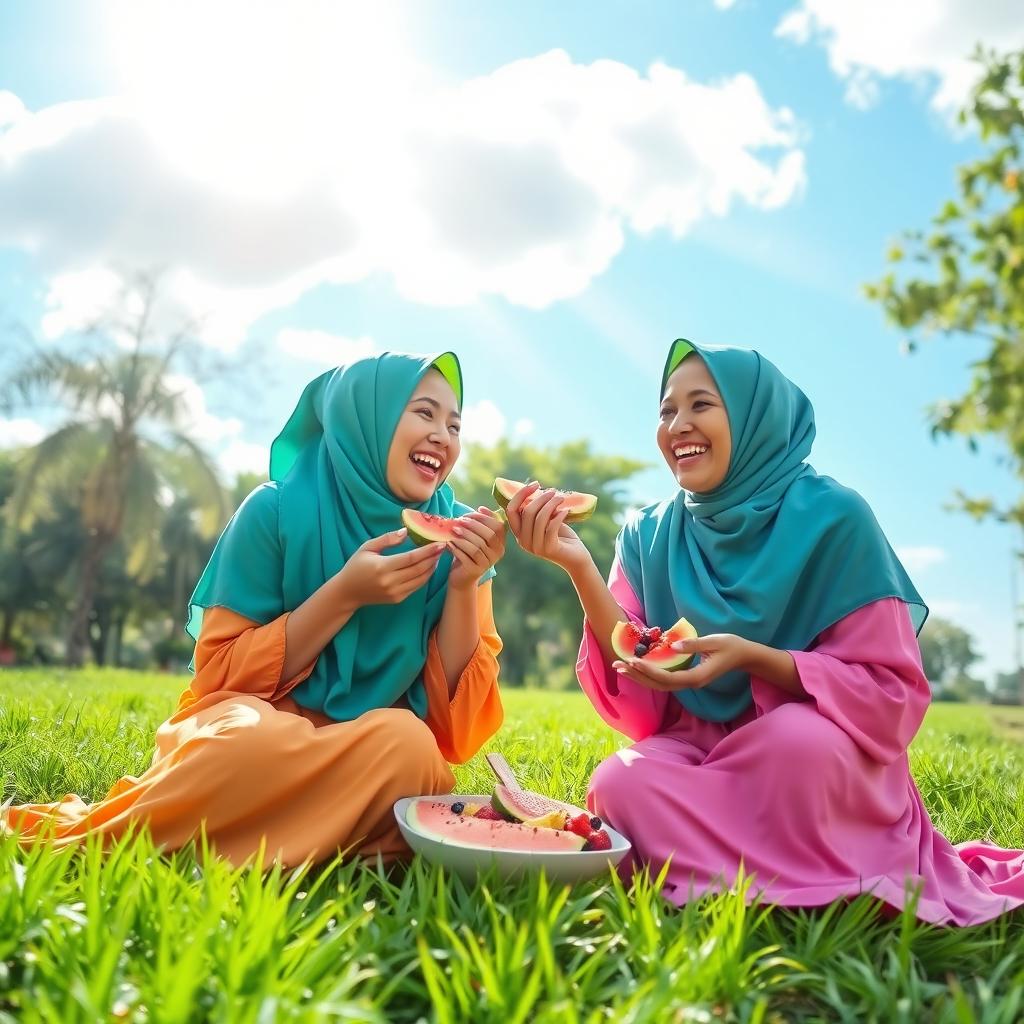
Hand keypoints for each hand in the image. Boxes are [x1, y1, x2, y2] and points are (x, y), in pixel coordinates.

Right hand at [336, 528, 444, 607]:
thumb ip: (387, 539)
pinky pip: (416, 586)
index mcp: (382, 567)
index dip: (427, 551)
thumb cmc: (356, 566)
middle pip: (419, 568)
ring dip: (432, 567)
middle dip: (433, 558)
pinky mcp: (398, 599)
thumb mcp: (367, 547)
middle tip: (443, 547)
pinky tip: (428, 567)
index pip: (411, 558)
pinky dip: (425, 576)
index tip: (439, 543)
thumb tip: (406, 532)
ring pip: (421, 579)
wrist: (347, 592)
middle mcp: (390, 581)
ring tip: (438, 556)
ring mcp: (395, 592)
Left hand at [447, 508, 505, 590]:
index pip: (498, 527)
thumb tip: (481, 508)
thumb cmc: (468, 554)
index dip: (484, 518)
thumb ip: (481, 524)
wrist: (462, 578)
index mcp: (500, 543)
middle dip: (473, 525)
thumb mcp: (476, 537)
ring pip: (477, 546)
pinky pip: (467, 556)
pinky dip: (457, 548)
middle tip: (458, 521)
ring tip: (452, 530)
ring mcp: (487, 563)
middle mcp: (497, 554)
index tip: (469, 514)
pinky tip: (449, 543)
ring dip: (464, 536)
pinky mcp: (475, 570)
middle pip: (489, 535)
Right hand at [504, 481, 588, 570]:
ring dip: (552, 504)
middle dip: (541, 498)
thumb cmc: (561, 536)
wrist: (576, 557)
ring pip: (539, 518)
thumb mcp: (546, 520)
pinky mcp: (549, 549)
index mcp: (518, 533)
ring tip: (561, 498)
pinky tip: (566, 511)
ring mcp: (535, 547)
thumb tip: (536, 489)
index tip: (535, 484)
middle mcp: (523, 541)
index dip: (521, 494)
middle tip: (554, 492)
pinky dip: (559, 516)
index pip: (510, 510)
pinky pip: (551, 527)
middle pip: (527, 512)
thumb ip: (538, 509)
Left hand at [612, 633, 753, 691]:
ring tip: (621, 668)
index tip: (634, 661)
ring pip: (659, 685)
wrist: (744, 656)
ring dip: (639, 677)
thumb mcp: (714, 642)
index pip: (668, 678)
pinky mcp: (686, 678)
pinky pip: (664, 680)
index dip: (650, 671)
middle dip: (637, 676)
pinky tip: (637, 668)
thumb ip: (693, 645)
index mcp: (697, 677)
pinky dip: (649, 674)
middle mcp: (690, 683)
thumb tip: (672, 646)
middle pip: (659, 685)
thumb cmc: (731, 646)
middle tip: (618, 665)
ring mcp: (688, 682)